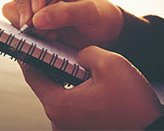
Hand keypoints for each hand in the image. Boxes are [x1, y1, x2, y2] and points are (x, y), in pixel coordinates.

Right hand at [2, 0, 122, 48]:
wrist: (104, 37)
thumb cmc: (101, 17)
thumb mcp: (92, 13)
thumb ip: (68, 12)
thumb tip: (37, 19)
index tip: (39, 8)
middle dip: (21, 5)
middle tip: (32, 25)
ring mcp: (33, 3)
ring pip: (11, 5)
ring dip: (22, 21)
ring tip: (46, 34)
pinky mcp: (30, 21)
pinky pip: (14, 23)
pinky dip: (24, 33)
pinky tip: (45, 38)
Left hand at [19, 46, 163, 129]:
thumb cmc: (133, 103)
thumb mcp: (111, 63)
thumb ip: (86, 52)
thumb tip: (78, 55)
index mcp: (58, 103)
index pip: (32, 73)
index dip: (30, 53)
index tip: (30, 41)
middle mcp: (58, 120)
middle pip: (45, 85)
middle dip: (53, 66)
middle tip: (61, 49)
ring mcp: (68, 129)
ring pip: (60, 96)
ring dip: (67, 81)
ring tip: (83, 68)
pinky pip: (71, 109)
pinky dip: (77, 95)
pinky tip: (92, 85)